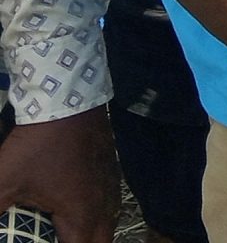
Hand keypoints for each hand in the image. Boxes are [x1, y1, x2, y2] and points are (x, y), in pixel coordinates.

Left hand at [0, 109, 116, 242]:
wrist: (67, 103)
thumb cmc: (38, 146)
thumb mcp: (5, 180)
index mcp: (81, 214)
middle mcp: (103, 204)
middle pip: (101, 241)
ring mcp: (110, 186)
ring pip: (109, 223)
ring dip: (93, 234)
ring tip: (71, 235)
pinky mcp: (110, 172)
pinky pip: (109, 204)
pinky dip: (98, 216)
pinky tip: (82, 211)